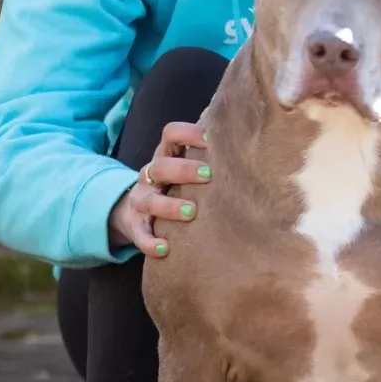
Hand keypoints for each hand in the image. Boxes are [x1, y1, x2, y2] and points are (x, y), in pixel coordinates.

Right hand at [108, 121, 209, 257]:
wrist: (137, 210)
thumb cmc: (175, 183)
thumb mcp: (185, 164)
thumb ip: (207, 154)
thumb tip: (245, 141)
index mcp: (166, 154)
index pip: (172, 134)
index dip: (189, 133)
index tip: (212, 139)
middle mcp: (150, 174)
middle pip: (161, 166)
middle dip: (184, 169)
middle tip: (208, 175)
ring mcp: (141, 199)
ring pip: (149, 200)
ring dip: (169, 206)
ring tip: (192, 212)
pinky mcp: (135, 224)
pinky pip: (139, 233)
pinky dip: (149, 241)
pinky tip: (164, 248)